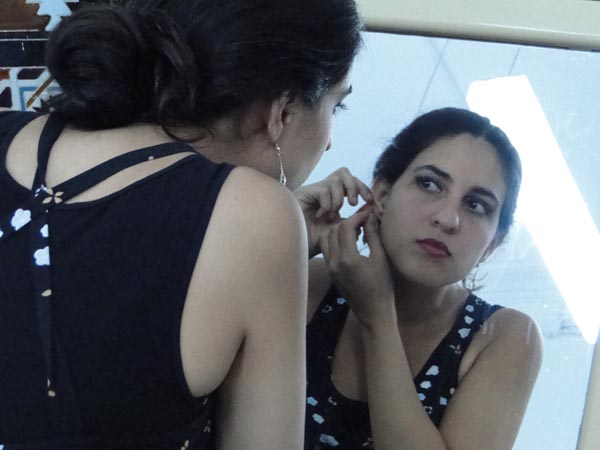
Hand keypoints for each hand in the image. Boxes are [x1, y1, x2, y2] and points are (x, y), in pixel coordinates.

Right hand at [294, 167, 371, 257]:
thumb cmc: (315, 242)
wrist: (294, 250)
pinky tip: (319, 215)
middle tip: (354, 204)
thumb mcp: (338, 231)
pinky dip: (327, 204)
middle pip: (344, 172)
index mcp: (331, 198)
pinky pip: (324, 189)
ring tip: (331, 215)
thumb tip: (370, 208)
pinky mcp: (303, 193)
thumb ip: (353, 220)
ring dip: (339, 199)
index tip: (370, 201)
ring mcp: (311, 191)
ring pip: (336, 180)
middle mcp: (321, 191)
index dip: (362, 188)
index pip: (350, 181)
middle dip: (354, 186)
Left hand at [319, 208, 395, 327]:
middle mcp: (334, 262)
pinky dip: (335, 241)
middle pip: (333, 230)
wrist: (373, 311)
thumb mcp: (381, 259)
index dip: (357, 217)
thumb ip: (373, 236)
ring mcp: (329, 267)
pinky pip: (327, 250)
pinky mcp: (330, 272)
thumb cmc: (382, 286)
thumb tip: (370, 217)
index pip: (345, 227)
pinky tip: (350, 244)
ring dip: (339, 231)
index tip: (368, 215)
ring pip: (326, 239)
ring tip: (356, 233)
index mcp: (348, 258)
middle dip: (348, 222)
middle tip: (363, 223)